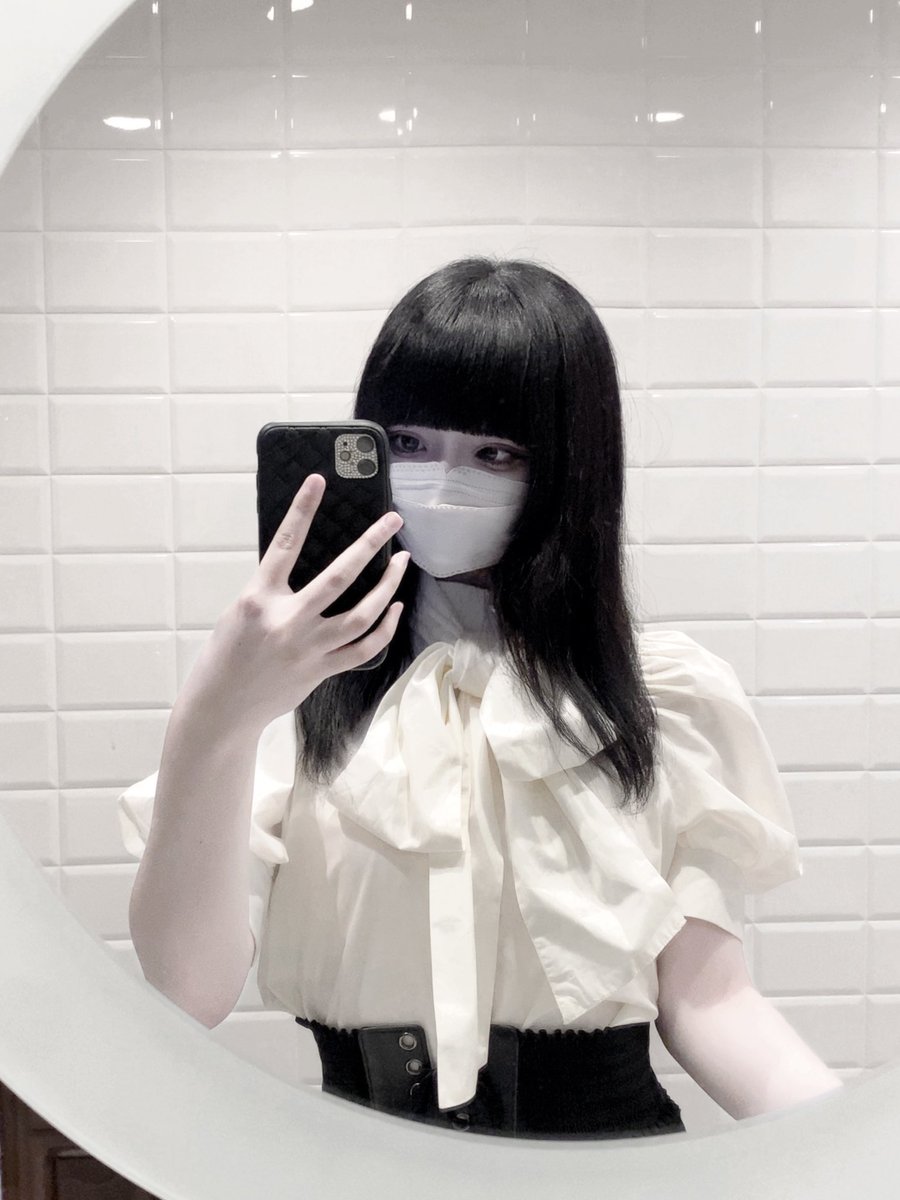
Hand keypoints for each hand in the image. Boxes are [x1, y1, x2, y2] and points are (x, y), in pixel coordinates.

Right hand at [180, 473, 409, 733]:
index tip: (319, 481)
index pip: (284, 544)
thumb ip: (271, 591)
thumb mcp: (238, 612)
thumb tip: (304, 568)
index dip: (302, 510)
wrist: (221, 708)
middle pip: (341, 577)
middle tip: (393, 520)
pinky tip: (394, 609)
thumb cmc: (225, 656)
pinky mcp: (320, 670)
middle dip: (371, 544)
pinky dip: (383, 627)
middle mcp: (287, 621)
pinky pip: (363, 648)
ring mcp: (308, 648)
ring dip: (388, 587)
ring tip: (401, 563)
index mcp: (258, 598)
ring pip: (362, 615)